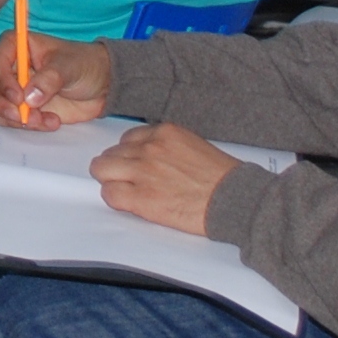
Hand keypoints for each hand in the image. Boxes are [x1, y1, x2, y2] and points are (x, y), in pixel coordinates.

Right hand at [0, 31, 112, 129]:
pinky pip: (9, 120)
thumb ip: (49, 79)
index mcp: (15, 46)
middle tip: (19, 117)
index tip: (19, 98)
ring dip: (13, 119)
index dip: (2, 81)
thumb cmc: (85, 64)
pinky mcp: (21, 108)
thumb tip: (29, 98)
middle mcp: (8, 67)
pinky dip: (25, 126)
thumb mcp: (69, 66)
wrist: (103, 85)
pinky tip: (51, 122)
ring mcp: (12, 89)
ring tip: (43, 121)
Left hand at [91, 122, 241, 234]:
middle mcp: (149, 149)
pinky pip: (110, 195)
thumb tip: (152, 156)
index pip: (128, 139)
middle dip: (115, 167)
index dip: (128, 154)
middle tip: (126, 180)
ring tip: (124, 191)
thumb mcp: (194, 145)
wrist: (234, 199)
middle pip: (111, 153)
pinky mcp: (141, 198)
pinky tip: (129, 204)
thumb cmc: (222, 177)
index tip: (134, 165)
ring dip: (110, 180)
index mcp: (163, 133)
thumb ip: (167, 146)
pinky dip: (114, 199)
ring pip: (102, 170)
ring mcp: (143, 172)